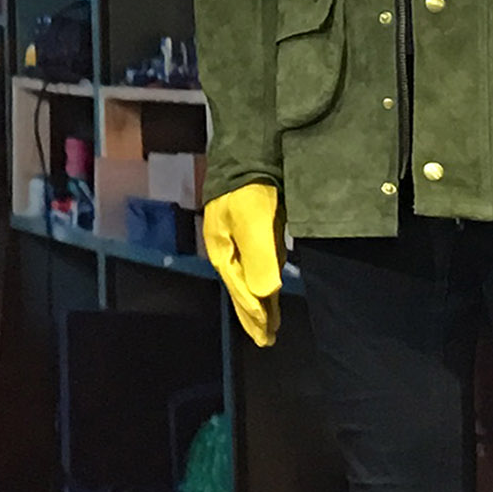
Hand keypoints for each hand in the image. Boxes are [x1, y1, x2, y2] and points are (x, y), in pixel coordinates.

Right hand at [201, 184, 283, 346]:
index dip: (255, 314)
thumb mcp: (254, 224)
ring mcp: (239, 239)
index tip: (266, 335)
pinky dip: (264, 281)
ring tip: (268, 321)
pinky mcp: (253, 229)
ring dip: (260, 301)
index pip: (241, 290)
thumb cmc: (249, 191)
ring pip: (251, 278)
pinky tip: (269, 288)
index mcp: (223, 251)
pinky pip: (259, 264)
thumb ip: (260, 260)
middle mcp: (228, 250)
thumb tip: (266, 294)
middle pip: (242, 289)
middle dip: (253, 315)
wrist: (250, 152)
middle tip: (266, 339)